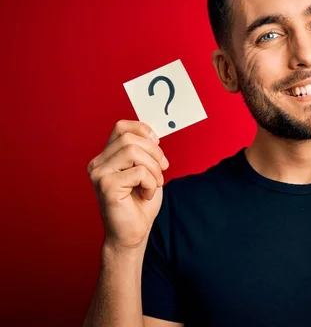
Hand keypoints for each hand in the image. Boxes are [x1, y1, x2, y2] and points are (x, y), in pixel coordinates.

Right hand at [87, 120, 168, 250]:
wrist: (133, 233)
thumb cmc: (139, 203)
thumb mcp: (146, 170)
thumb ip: (144, 152)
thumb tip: (153, 135)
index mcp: (106, 157)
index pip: (121, 127)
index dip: (143, 130)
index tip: (157, 144)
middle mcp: (98, 163)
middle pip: (130, 138)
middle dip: (154, 152)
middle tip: (162, 170)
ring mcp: (99, 174)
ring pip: (134, 151)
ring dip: (153, 168)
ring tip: (154, 184)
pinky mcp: (106, 185)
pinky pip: (138, 172)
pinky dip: (150, 182)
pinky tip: (146, 194)